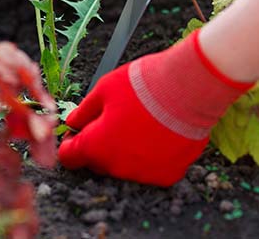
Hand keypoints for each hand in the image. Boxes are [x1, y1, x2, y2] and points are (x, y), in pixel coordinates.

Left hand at [58, 30, 251, 186]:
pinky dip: (153, 155)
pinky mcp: (169, 174)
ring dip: (128, 150)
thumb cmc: (145, 85)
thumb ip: (84, 111)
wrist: (189, 88)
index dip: (71, 142)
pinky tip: (159, 132)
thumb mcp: (104, 89)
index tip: (79, 131)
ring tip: (142, 122)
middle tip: (115, 119)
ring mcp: (145, 174)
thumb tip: (73, 122)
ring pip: (126, 166)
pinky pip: (153, 168)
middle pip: (99, 163)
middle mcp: (118, 168)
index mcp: (96, 147)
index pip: (69, 158)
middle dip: (100, 145)